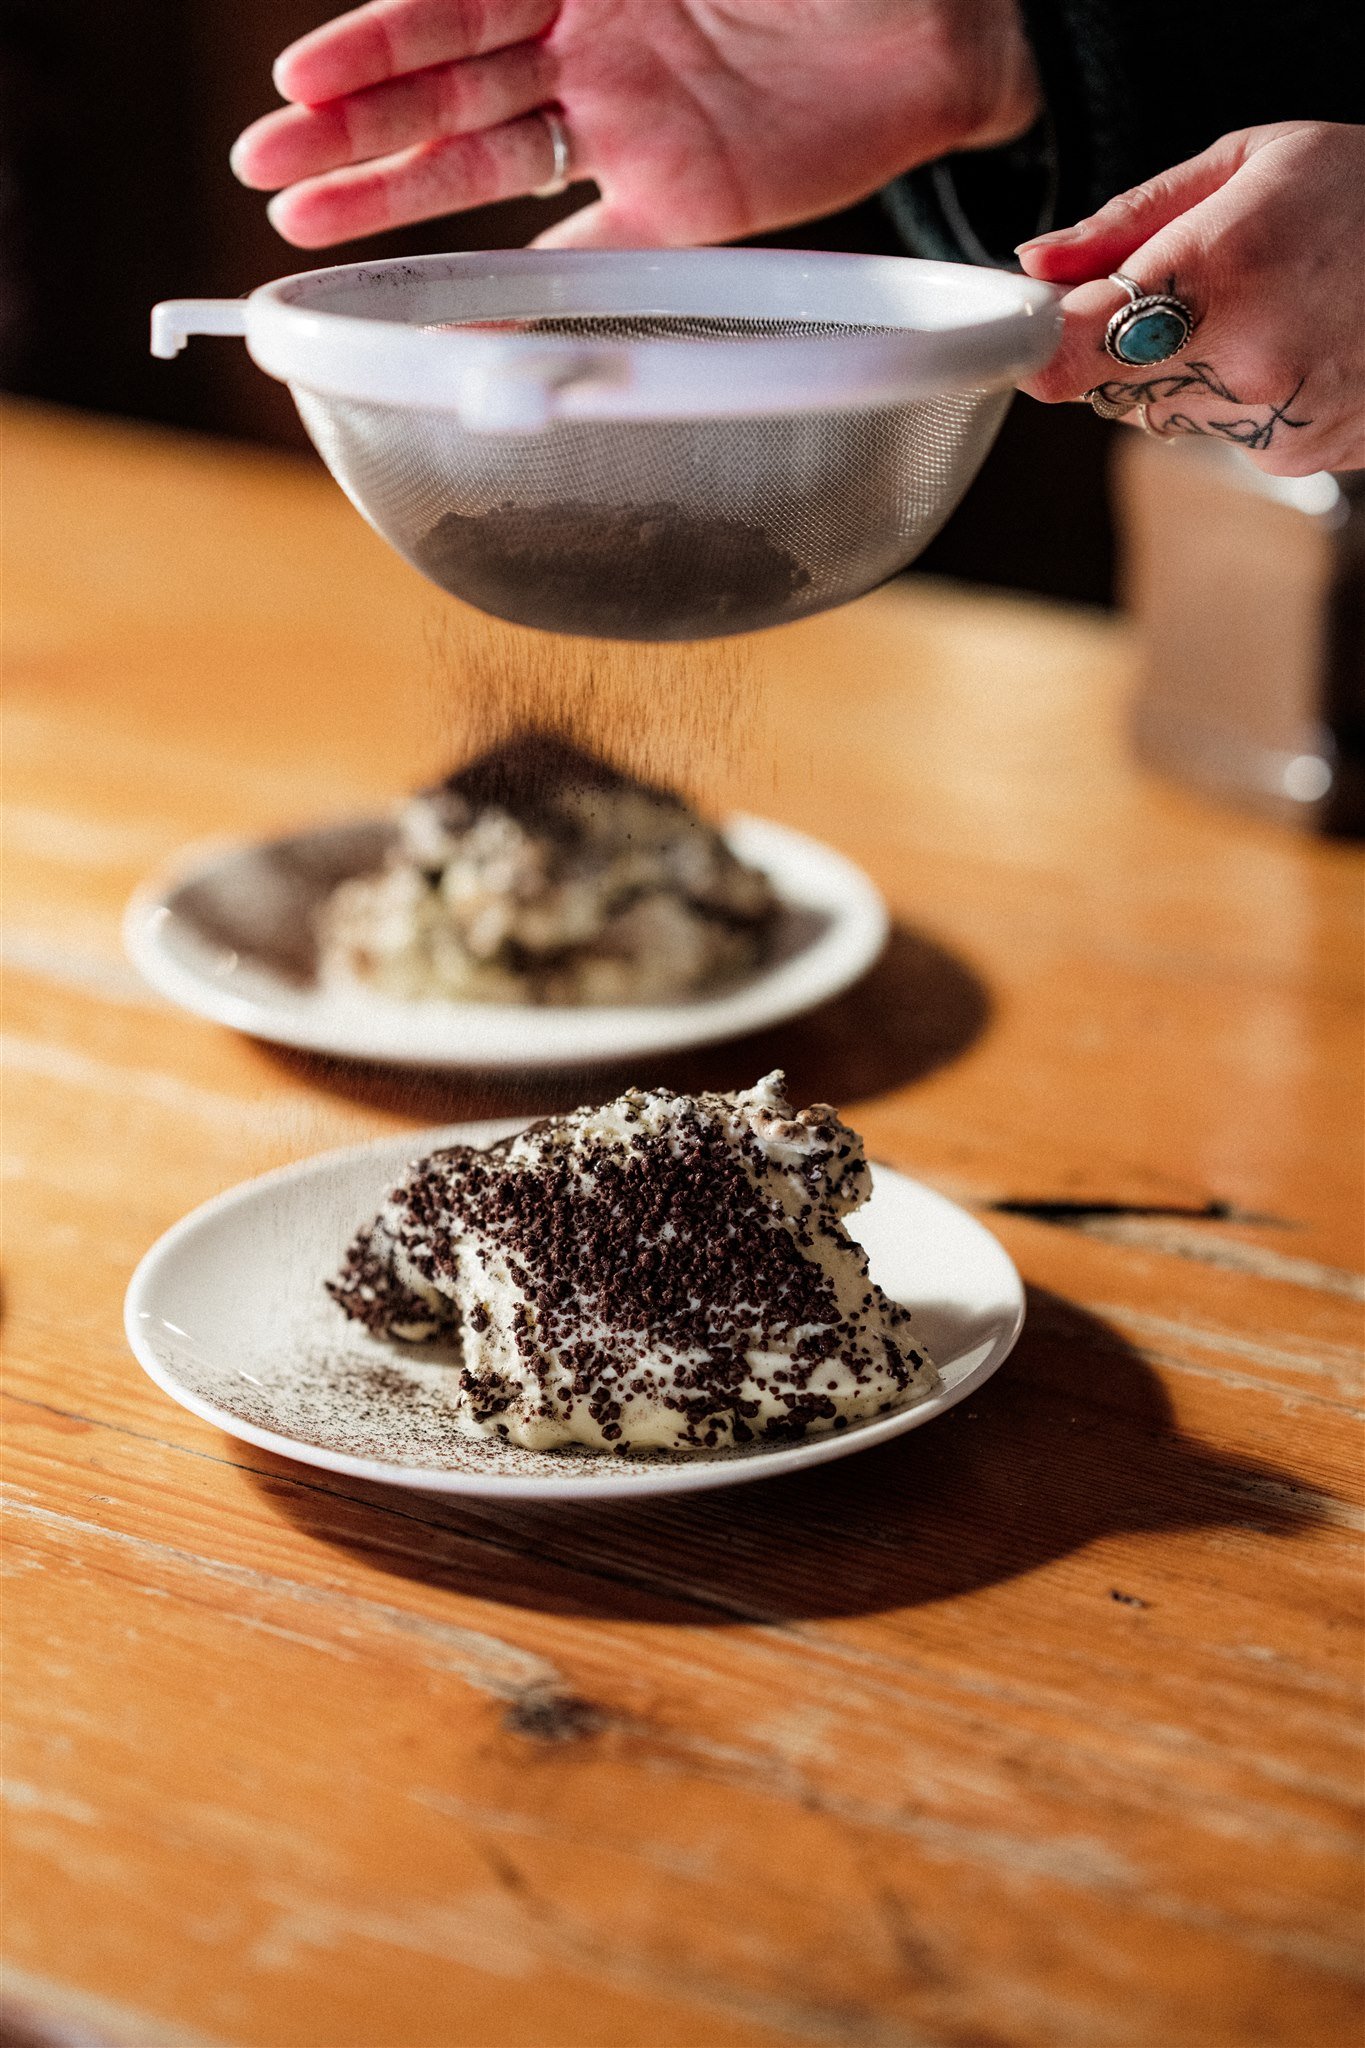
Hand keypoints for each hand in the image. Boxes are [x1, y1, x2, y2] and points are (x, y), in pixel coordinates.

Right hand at [230, 0, 1037, 251]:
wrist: (948, 31)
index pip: (451, 7)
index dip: (374, 45)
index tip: (299, 82)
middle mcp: (587, 48)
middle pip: (443, 89)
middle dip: (352, 127)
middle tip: (266, 169)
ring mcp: (624, 132)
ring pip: (482, 164)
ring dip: (393, 194)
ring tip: (303, 225)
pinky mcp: (677, 210)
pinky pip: (581, 251)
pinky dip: (519, 285)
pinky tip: (449, 310)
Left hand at [1017, 121, 1364, 475]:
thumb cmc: (1363, 194)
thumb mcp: (1247, 163)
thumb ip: (1126, 222)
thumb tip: (1037, 264)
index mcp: (1219, 270)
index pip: (1068, 349)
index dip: (1035, 341)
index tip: (1029, 328)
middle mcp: (1243, 360)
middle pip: (1102, 386)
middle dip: (1116, 342)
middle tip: (1177, 289)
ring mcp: (1271, 420)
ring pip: (1156, 413)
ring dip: (1176, 369)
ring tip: (1255, 308)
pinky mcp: (1294, 458)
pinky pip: (1216, 432)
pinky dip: (1231, 396)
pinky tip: (1286, 347)